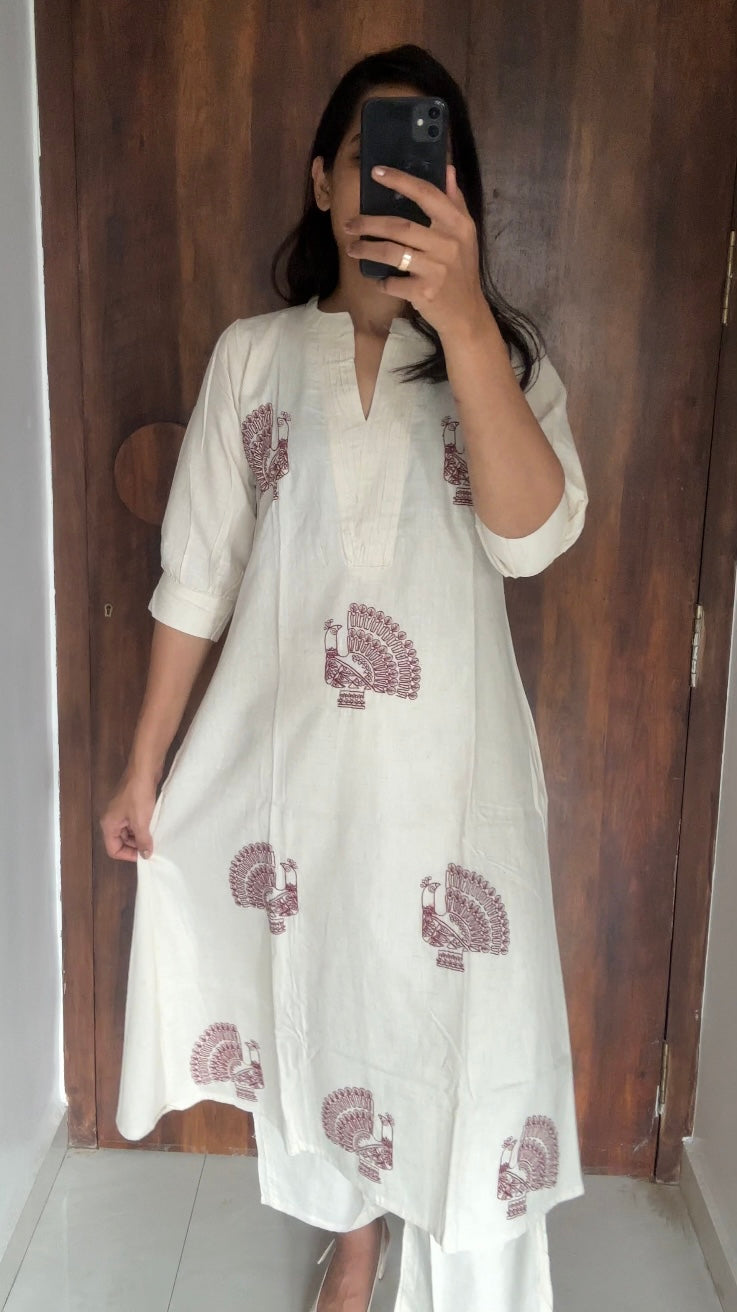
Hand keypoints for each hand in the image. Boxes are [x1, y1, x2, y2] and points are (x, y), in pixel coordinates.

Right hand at [99, 767, 159, 862]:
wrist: (144, 769)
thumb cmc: (139, 795)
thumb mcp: (141, 821)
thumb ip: (143, 840)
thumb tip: (146, 855)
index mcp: (108, 824)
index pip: (113, 849)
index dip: (128, 855)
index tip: (144, 855)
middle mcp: (111, 819)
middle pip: (120, 841)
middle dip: (135, 846)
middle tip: (151, 847)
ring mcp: (120, 810)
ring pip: (128, 831)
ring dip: (140, 835)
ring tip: (154, 837)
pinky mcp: (130, 803)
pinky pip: (134, 821)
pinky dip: (142, 826)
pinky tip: (154, 825)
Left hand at [343, 163, 490, 338]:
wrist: (466, 314)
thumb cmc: (462, 270)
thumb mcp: (466, 234)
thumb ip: (456, 201)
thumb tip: (448, 169)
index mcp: (457, 224)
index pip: (426, 193)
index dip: (399, 180)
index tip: (376, 172)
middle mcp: (448, 243)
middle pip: (400, 225)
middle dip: (369, 223)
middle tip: (349, 223)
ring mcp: (436, 269)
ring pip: (392, 252)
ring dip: (367, 249)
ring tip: (351, 247)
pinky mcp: (425, 292)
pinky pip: (392, 282)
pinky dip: (381, 281)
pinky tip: (377, 279)